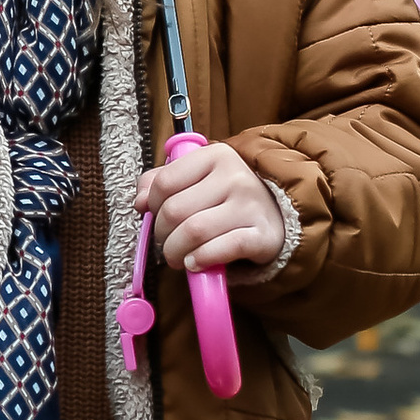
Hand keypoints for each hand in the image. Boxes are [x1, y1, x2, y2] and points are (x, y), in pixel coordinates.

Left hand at [137, 140, 286, 277]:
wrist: (279, 215)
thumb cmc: (229, 197)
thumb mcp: (198, 178)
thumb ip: (162, 182)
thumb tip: (139, 201)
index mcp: (216, 156)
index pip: (165, 182)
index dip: (152, 205)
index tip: (157, 216)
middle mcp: (235, 176)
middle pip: (175, 211)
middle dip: (161, 235)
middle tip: (166, 243)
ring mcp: (251, 206)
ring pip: (193, 232)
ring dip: (175, 252)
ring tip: (177, 257)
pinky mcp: (262, 235)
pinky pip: (221, 250)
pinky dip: (200, 260)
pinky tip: (194, 263)